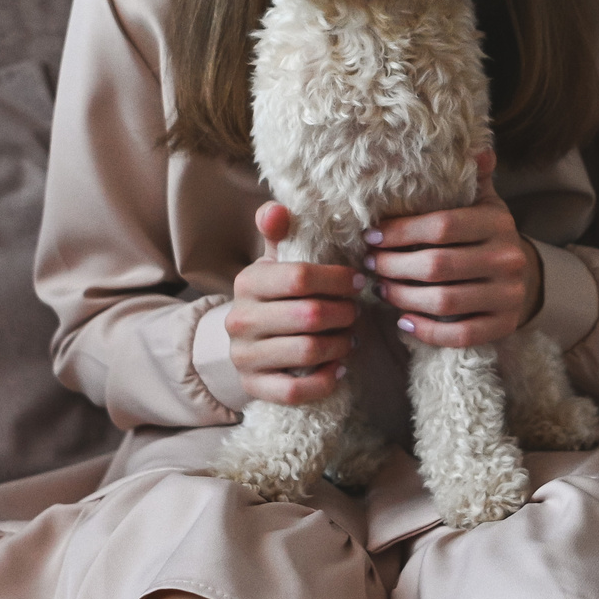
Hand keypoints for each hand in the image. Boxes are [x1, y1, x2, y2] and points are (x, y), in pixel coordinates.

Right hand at [227, 202, 363, 405]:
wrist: (246, 344)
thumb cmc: (274, 298)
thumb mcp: (275, 263)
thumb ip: (280, 234)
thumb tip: (276, 208)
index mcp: (248, 282)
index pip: (301, 276)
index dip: (338, 279)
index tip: (358, 281)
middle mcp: (240, 320)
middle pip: (310, 316)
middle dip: (344, 313)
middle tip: (355, 312)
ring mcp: (245, 356)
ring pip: (308, 352)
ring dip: (340, 344)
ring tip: (350, 337)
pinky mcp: (254, 387)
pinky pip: (296, 390)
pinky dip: (325, 380)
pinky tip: (338, 367)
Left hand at [365, 150, 544, 349]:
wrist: (525, 278)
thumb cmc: (487, 237)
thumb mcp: (484, 203)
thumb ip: (473, 178)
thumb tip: (476, 147)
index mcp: (498, 222)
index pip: (442, 226)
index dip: (401, 232)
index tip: (372, 235)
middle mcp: (508, 258)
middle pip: (437, 266)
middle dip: (393, 266)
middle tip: (368, 264)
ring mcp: (508, 295)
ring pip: (444, 302)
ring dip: (403, 297)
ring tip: (380, 288)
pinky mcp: (503, 326)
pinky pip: (460, 334)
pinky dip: (427, 330)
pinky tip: (403, 321)